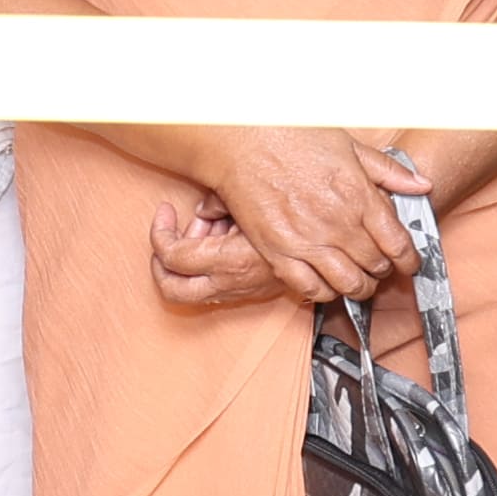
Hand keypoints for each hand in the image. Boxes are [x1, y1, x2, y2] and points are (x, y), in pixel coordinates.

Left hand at [147, 197, 297, 312]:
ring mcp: (239, 291)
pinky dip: (206, 267)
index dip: (159, 234)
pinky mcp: (249, 293)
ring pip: (191, 292)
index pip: (174, 256)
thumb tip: (203, 206)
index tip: (164, 213)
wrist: (337, 254)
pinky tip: (222, 240)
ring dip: (187, 263)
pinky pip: (213, 287)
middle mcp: (231, 282)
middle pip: (172, 289)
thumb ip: (221, 202)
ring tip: (205, 230)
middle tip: (165, 237)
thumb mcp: (254, 203)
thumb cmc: (297, 222)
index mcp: (230, 260)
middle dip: (160, 263)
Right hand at [200, 127, 417, 307]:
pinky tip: (327, 284)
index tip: (409, 262)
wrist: (243, 141)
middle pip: (375, 266)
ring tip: (359, 282)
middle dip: (384, 270)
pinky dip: (325, 293)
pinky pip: (310, 289)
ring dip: (359, 288)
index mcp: (359, 196)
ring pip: (347, 285)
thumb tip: (423, 185)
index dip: (409, 259)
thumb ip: (388, 170)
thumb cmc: (294, 136)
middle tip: (381, 267)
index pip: (398, 244)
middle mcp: (338, 224)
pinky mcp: (279, 253)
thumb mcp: (349, 145)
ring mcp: (308, 242)